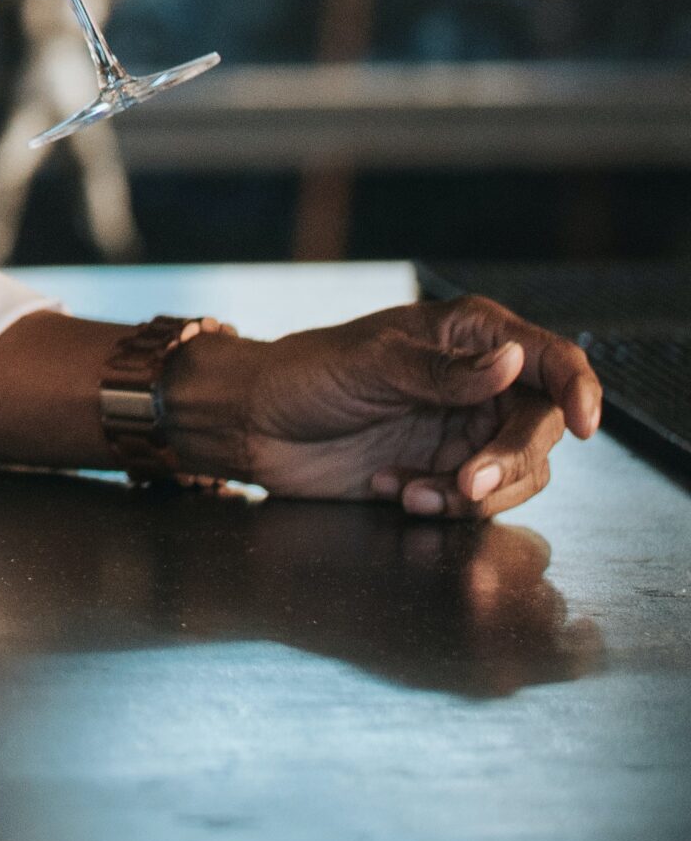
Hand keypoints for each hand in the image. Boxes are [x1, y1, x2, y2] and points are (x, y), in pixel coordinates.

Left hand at [183, 294, 602, 517]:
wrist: (257, 425)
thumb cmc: (305, 374)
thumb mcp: (371, 365)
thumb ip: (443, 372)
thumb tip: (512, 360)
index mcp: (470, 336)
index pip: (549, 358)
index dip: (578, 389)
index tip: (584, 425)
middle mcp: (479, 382)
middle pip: (539, 427)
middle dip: (509, 460)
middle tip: (466, 483)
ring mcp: (464, 429)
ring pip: (516, 472)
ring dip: (474, 493)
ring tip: (410, 492)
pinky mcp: (443, 470)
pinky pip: (476, 500)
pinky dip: (442, 504)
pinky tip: (390, 489)